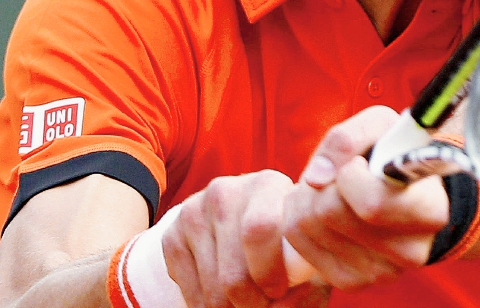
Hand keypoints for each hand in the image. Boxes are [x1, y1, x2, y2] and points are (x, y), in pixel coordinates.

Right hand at [162, 169, 327, 307]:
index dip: (270, 274)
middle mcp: (224, 191)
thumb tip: (283, 300)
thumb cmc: (285, 241)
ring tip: (251, 300)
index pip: (259, 230)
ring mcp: (193, 212)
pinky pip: (192, 294)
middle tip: (264, 303)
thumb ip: (308, 273)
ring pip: (214, 290)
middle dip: (253, 304)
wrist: (239, 223)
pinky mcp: (171, 236)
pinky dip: (210, 307)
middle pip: (234, 274)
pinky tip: (227, 296)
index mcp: (266, 184)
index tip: (279, 291)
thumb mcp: (304, 250)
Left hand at [281, 106, 450, 290]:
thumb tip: (316, 178)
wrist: (403, 191)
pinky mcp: (351, 282)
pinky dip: (297, 215)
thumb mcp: (380, 125)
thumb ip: (348, 138)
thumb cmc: (392, 153)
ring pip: (307, 225)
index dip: (350, 174)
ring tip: (331, 188)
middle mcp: (411, 252)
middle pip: (330, 212)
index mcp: (431, 212)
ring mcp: (381, 274)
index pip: (372, 204)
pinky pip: (297, 242)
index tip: (360, 164)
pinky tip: (320, 208)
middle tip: (340, 173)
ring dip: (306, 195)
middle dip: (323, 181)